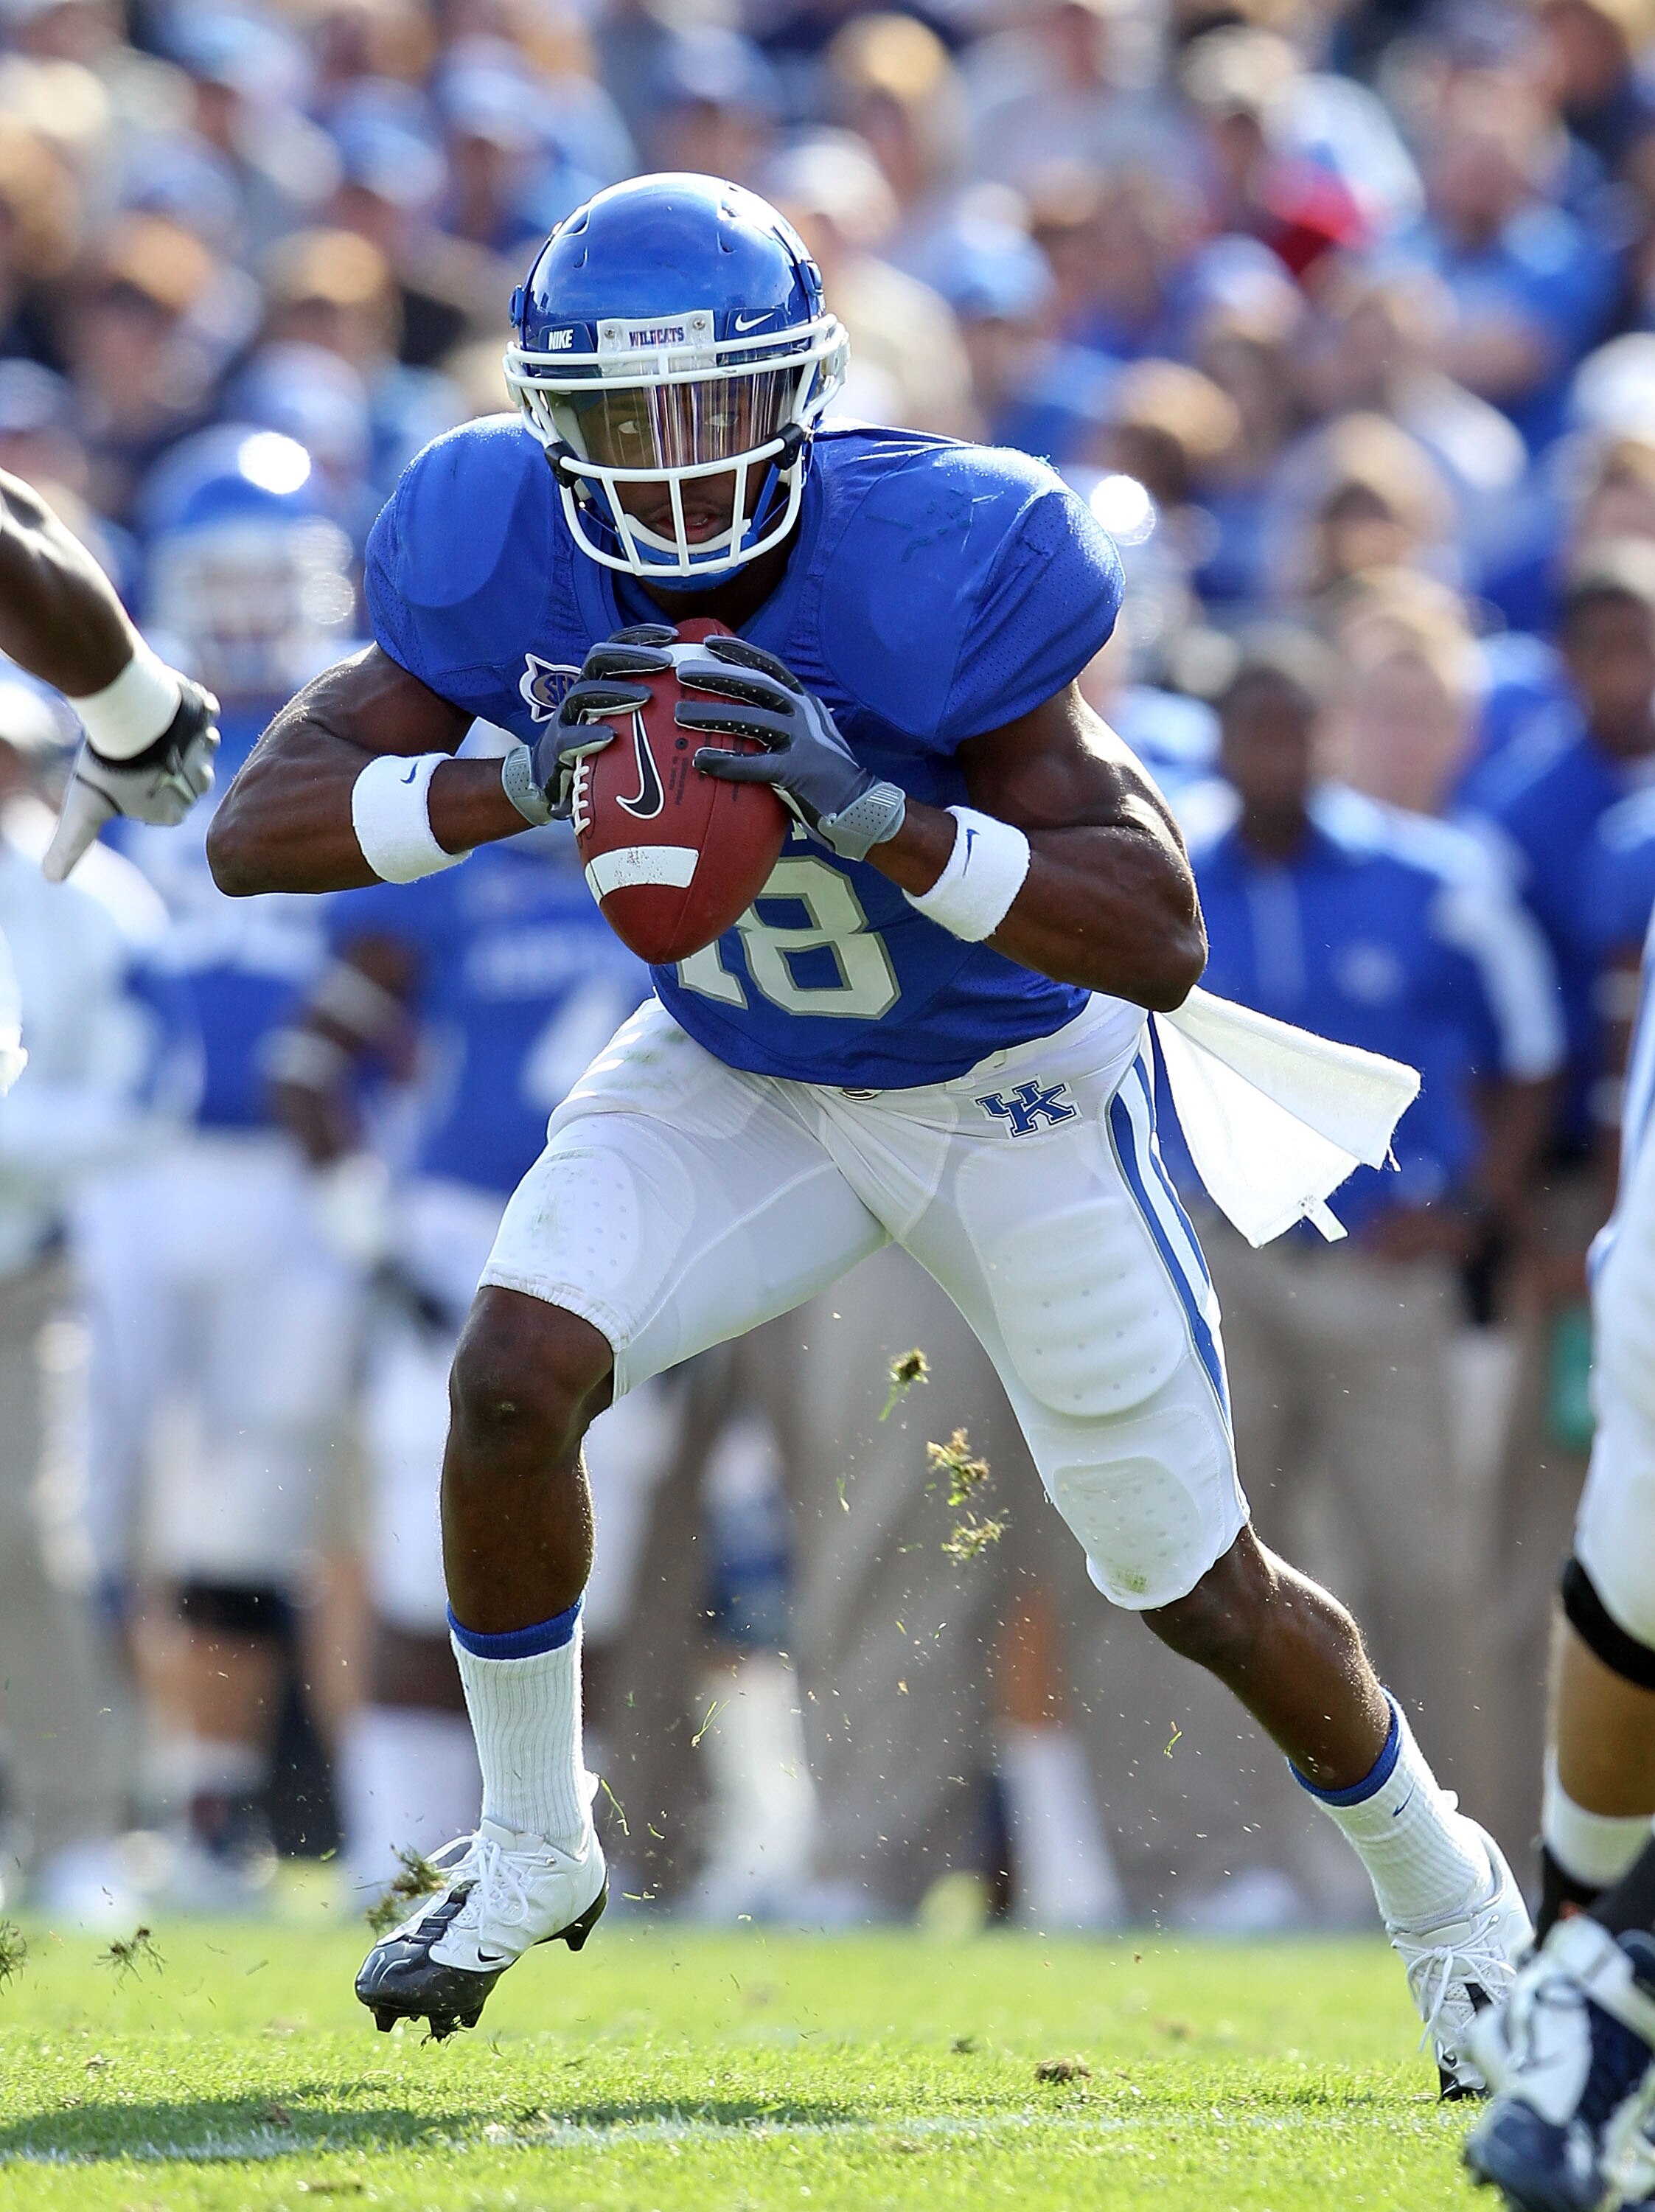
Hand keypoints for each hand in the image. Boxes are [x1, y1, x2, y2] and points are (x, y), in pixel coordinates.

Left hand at [43, 676, 218, 881]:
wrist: (129, 715)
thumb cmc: (109, 768)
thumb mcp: (84, 812)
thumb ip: (71, 846)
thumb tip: (51, 878)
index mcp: (176, 811)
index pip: (158, 805)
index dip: (135, 789)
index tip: (118, 776)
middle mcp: (200, 784)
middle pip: (178, 776)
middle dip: (158, 766)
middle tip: (129, 751)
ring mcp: (207, 747)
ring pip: (193, 744)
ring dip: (173, 738)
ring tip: (145, 728)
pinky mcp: (207, 714)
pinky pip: (201, 713)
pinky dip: (185, 709)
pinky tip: (161, 706)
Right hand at [532, 625, 676, 818]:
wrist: (555, 783)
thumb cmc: (601, 750)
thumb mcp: (629, 724)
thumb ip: (655, 706)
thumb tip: (701, 695)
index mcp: (597, 683)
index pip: (615, 646)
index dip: (641, 635)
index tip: (673, 634)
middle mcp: (579, 695)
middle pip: (598, 661)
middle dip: (632, 657)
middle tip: (665, 662)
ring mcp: (565, 721)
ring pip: (583, 695)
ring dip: (616, 692)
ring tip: (646, 697)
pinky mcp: (557, 753)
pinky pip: (568, 740)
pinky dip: (588, 736)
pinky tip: (611, 737)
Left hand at [673, 637, 905, 861]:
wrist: (860, 806)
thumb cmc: (826, 775)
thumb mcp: (808, 737)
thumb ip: (782, 724)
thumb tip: (742, 718)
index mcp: (805, 703)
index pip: (770, 667)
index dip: (740, 652)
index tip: (709, 643)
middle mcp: (804, 714)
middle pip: (756, 685)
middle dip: (718, 675)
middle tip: (684, 672)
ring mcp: (803, 740)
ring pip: (751, 719)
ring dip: (713, 715)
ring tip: (681, 715)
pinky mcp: (798, 770)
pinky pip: (755, 764)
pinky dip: (727, 762)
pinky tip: (702, 761)